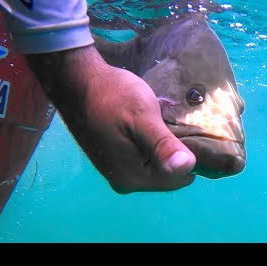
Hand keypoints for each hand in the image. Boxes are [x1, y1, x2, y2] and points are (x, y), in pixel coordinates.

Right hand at [26, 45, 196, 193]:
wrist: (79, 83)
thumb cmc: (112, 96)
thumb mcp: (142, 116)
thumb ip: (162, 144)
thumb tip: (188, 167)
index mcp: (134, 176)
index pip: (179, 178)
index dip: (186, 154)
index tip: (181, 129)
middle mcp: (125, 182)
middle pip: (168, 175)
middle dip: (173, 151)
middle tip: (168, 121)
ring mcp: (117, 172)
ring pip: (156, 166)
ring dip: (162, 147)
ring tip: (158, 121)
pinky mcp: (113, 162)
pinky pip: (144, 159)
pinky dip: (150, 145)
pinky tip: (147, 126)